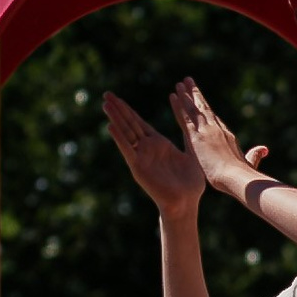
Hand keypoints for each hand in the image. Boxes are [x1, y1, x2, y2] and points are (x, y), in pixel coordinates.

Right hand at [102, 91, 206, 216]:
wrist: (186, 203)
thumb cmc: (190, 183)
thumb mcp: (190, 155)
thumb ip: (187, 139)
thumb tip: (191, 126)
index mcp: (159, 144)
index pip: (140, 123)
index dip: (129, 110)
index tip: (118, 98)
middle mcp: (147, 149)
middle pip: (130, 124)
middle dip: (119, 109)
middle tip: (106, 94)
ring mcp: (142, 157)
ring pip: (126, 133)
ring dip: (116, 118)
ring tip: (105, 104)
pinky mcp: (139, 167)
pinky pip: (128, 150)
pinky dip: (119, 138)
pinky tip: (111, 126)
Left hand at [170, 77, 270, 203]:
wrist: (235, 176)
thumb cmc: (242, 175)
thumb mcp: (249, 162)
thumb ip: (254, 155)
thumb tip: (264, 149)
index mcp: (227, 135)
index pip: (214, 119)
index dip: (206, 109)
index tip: (200, 100)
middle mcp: (216, 129)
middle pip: (204, 108)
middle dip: (196, 95)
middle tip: (189, 82)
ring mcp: (206, 130)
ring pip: (193, 109)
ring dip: (186, 95)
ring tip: (180, 83)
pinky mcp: (196, 136)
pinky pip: (185, 117)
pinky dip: (179, 105)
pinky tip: (173, 96)